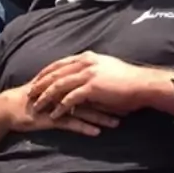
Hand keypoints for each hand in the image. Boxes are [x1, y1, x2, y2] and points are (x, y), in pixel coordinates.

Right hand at [3, 81, 119, 137]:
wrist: (10, 108)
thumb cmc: (33, 100)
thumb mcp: (53, 91)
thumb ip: (69, 88)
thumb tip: (86, 89)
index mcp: (65, 82)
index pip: (91, 84)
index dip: (109, 89)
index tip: (126, 95)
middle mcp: (63, 91)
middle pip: (91, 96)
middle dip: (110, 103)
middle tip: (129, 108)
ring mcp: (57, 104)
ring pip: (84, 110)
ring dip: (101, 116)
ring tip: (117, 123)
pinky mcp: (50, 117)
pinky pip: (70, 123)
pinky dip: (84, 127)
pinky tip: (96, 132)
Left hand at [28, 53, 153, 117]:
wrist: (144, 85)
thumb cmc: (129, 81)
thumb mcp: (106, 72)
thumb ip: (90, 76)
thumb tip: (80, 85)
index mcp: (88, 57)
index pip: (60, 63)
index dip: (47, 72)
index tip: (36, 80)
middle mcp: (86, 63)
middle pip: (55, 72)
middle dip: (41, 83)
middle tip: (29, 93)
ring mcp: (88, 74)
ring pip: (59, 85)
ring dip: (46, 96)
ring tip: (37, 106)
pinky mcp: (92, 87)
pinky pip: (70, 98)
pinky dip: (61, 107)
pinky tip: (54, 115)